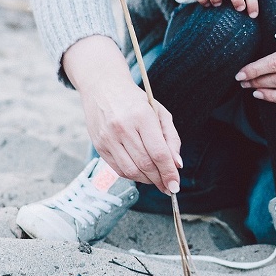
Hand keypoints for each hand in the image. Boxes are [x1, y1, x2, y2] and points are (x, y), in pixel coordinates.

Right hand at [63, 36, 181, 192]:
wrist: (103, 87)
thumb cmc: (135, 101)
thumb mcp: (159, 112)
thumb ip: (171, 138)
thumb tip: (177, 164)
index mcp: (141, 116)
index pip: (158, 152)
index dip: (169, 172)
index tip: (176, 185)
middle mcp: (122, 127)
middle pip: (145, 164)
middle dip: (160, 180)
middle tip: (169, 188)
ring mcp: (108, 137)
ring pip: (131, 170)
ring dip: (147, 180)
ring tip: (156, 180)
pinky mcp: (98, 145)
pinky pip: (118, 169)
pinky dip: (132, 176)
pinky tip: (141, 174)